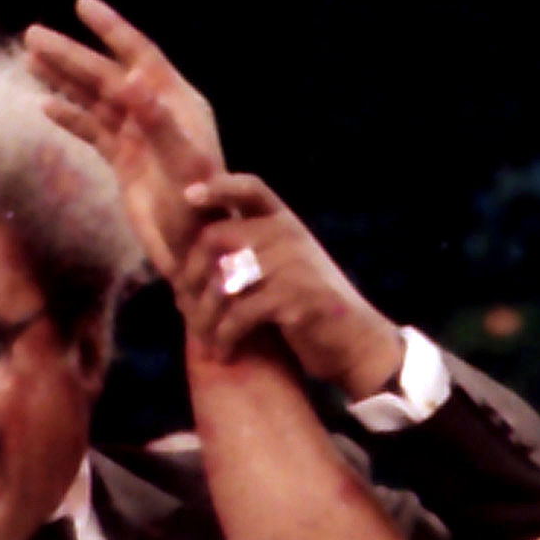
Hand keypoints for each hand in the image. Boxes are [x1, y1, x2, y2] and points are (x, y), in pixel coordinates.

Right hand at [24, 0, 226, 290]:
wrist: (195, 253)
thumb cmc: (198, 209)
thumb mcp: (181, 162)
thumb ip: (157, 121)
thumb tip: (130, 79)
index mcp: (175, 103)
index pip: (139, 54)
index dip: (111, 29)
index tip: (81, 4)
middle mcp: (156, 113)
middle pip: (106, 74)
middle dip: (71, 54)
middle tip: (32, 34)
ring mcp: (138, 138)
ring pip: (95, 99)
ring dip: (64, 79)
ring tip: (30, 58)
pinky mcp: (124, 163)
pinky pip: (93, 131)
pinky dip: (71, 117)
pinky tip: (46, 105)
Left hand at [173, 172, 406, 396]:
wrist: (356, 341)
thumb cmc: (311, 306)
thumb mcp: (288, 264)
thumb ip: (253, 248)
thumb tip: (195, 248)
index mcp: (285, 222)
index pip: (249, 188)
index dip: (216, 186)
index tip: (188, 196)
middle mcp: (288, 235)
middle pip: (217, 235)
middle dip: (192, 271)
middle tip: (184, 301)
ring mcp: (292, 265)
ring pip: (222, 282)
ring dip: (204, 315)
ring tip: (202, 337)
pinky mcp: (293, 299)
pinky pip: (239, 314)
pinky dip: (225, 337)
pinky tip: (223, 352)